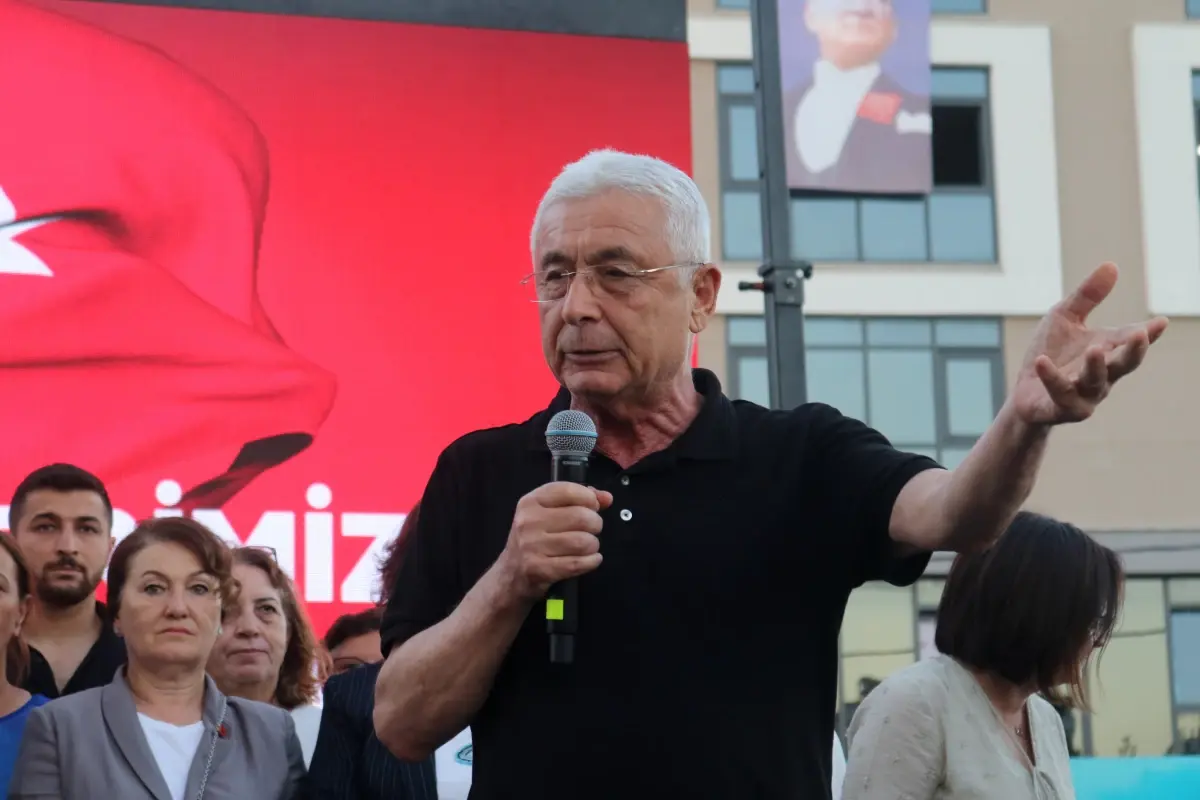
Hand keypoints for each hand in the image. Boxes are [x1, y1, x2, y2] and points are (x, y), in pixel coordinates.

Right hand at [497, 482, 612, 601]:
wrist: (511, 574)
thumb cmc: (535, 540)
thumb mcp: (548, 514)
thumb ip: (578, 500)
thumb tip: (606, 497)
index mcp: (530, 502)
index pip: (568, 490)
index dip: (589, 498)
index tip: (593, 507)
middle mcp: (528, 521)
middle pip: (581, 517)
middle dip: (595, 524)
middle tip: (592, 530)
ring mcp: (532, 546)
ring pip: (583, 541)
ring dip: (593, 545)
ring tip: (588, 547)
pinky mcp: (539, 569)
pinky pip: (578, 563)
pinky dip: (591, 561)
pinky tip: (590, 559)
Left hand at [1013, 263, 1167, 424]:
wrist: (1025, 393)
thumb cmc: (1051, 353)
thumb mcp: (1064, 318)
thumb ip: (1087, 296)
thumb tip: (1112, 265)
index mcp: (1107, 350)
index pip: (1129, 340)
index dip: (1147, 333)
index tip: (1161, 322)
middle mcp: (1102, 374)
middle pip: (1124, 364)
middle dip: (1134, 351)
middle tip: (1140, 335)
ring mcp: (1084, 394)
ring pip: (1096, 381)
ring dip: (1096, 366)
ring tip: (1095, 349)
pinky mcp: (1061, 407)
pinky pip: (1059, 392)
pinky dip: (1051, 377)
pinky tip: (1042, 361)